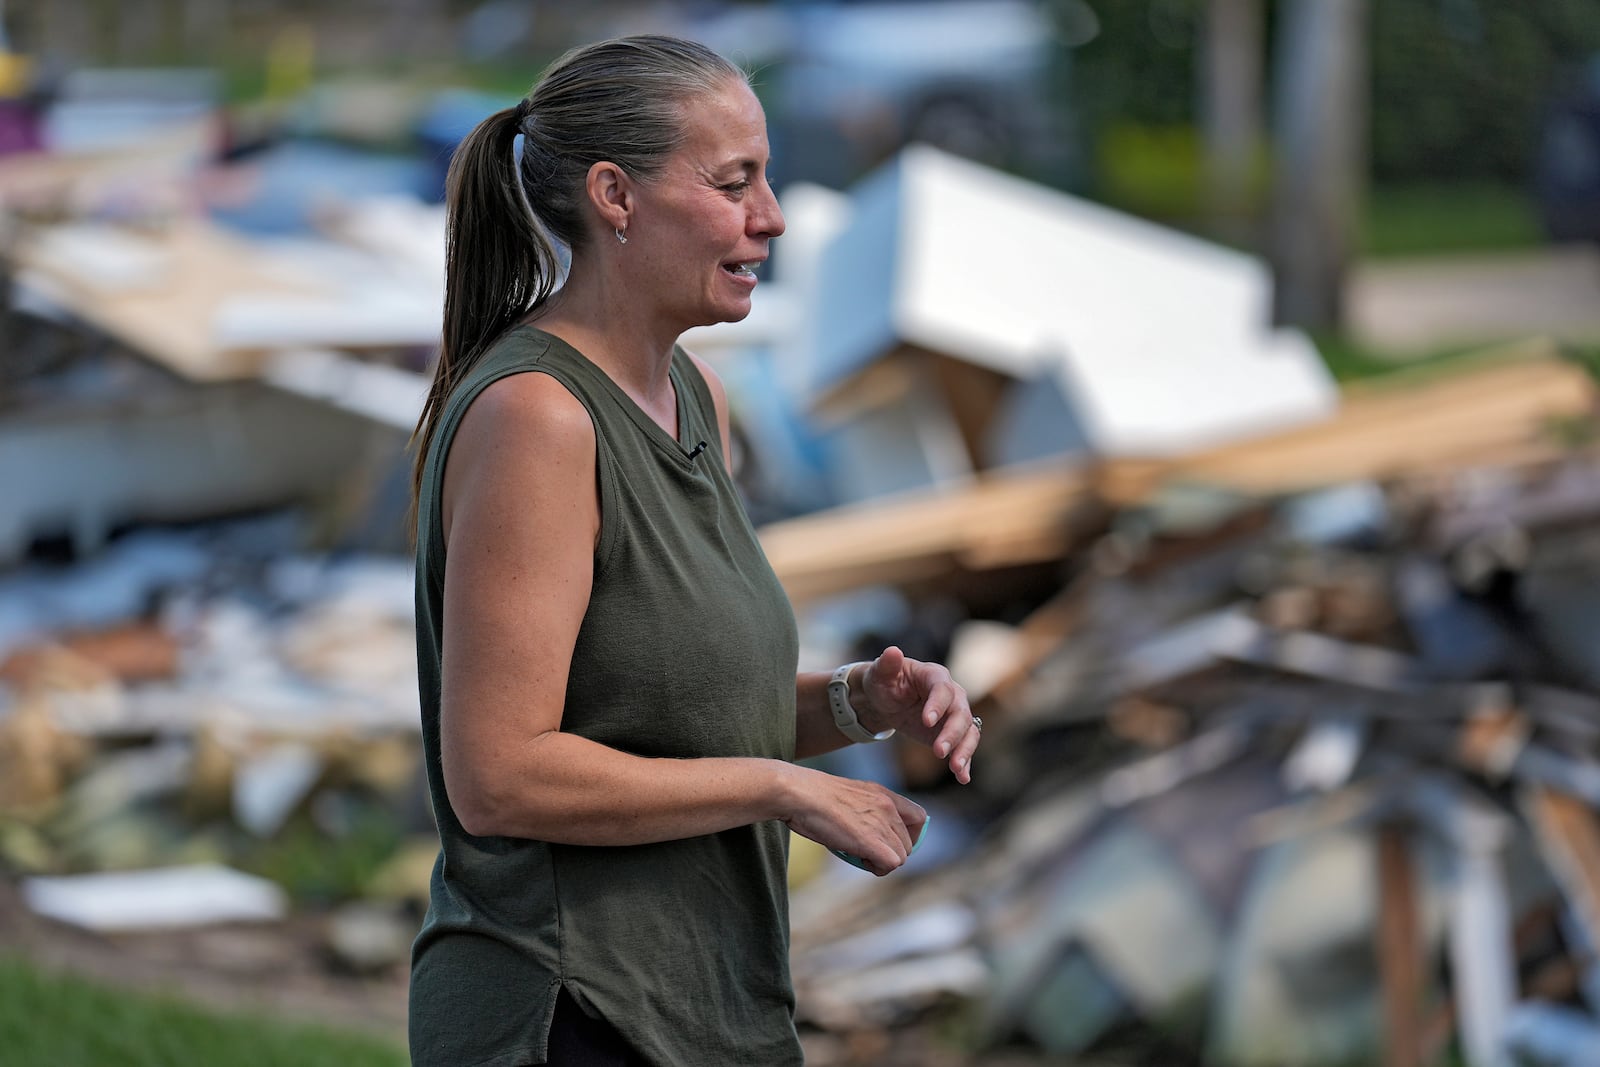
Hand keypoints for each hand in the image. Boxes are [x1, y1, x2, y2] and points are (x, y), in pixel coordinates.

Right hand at [780, 764, 926, 876]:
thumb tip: (866, 836)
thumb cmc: (811, 796)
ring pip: (901, 857)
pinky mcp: (871, 840)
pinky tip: (858, 859)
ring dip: (881, 862)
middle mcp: (888, 806)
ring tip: (857, 854)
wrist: (797, 793)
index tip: (890, 842)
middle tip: (864, 851)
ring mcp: (881, 823)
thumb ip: (865, 811)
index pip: (919, 817)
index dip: (909, 835)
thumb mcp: (848, 797)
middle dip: (890, 853)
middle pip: (909, 843)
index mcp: (883, 793)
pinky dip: (877, 868)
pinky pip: (891, 864)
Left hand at [855, 646, 979, 783]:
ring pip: (968, 732)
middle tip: (939, 752)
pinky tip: (963, 778)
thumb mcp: (880, 674)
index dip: (937, 705)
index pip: (942, 689)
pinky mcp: (952, 734)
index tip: (926, 722)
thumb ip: (886, 665)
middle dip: (952, 733)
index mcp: (934, 676)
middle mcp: (951, 694)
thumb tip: (893, 651)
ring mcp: (954, 715)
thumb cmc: (883, 682)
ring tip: (956, 769)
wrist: (886, 701)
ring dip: (964, 750)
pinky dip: (965, 762)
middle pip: (960, 713)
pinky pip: (964, 747)